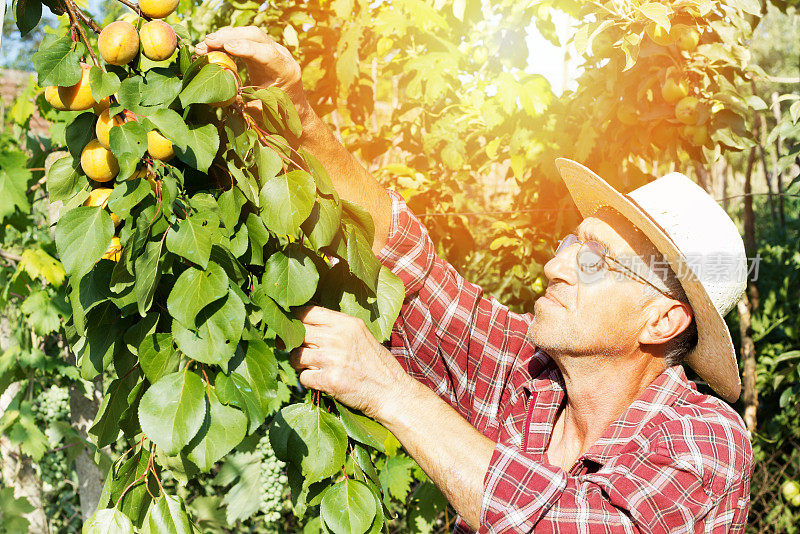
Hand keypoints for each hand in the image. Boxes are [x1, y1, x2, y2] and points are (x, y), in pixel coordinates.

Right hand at [196, 26, 314, 123]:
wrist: (292, 111)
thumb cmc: (278, 114)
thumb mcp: (261, 110)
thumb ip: (243, 99)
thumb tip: (219, 86)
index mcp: (286, 71)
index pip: (267, 53)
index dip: (247, 48)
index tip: (227, 47)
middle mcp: (282, 55)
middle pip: (256, 35)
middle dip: (229, 36)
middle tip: (207, 42)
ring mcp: (273, 49)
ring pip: (248, 34)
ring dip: (224, 37)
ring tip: (202, 46)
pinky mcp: (263, 49)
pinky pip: (244, 39)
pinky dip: (226, 41)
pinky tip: (209, 47)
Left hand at [290, 306, 413, 421]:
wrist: (391, 392)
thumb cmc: (376, 364)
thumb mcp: (361, 335)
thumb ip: (336, 327)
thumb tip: (303, 324)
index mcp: (346, 323)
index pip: (307, 312)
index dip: (294, 319)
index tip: (290, 328)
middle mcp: (337, 338)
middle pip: (298, 333)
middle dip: (292, 343)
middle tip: (297, 350)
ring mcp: (332, 359)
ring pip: (296, 356)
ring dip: (299, 364)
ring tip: (313, 367)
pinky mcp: (329, 380)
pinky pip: (303, 378)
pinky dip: (308, 381)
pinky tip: (321, 381)